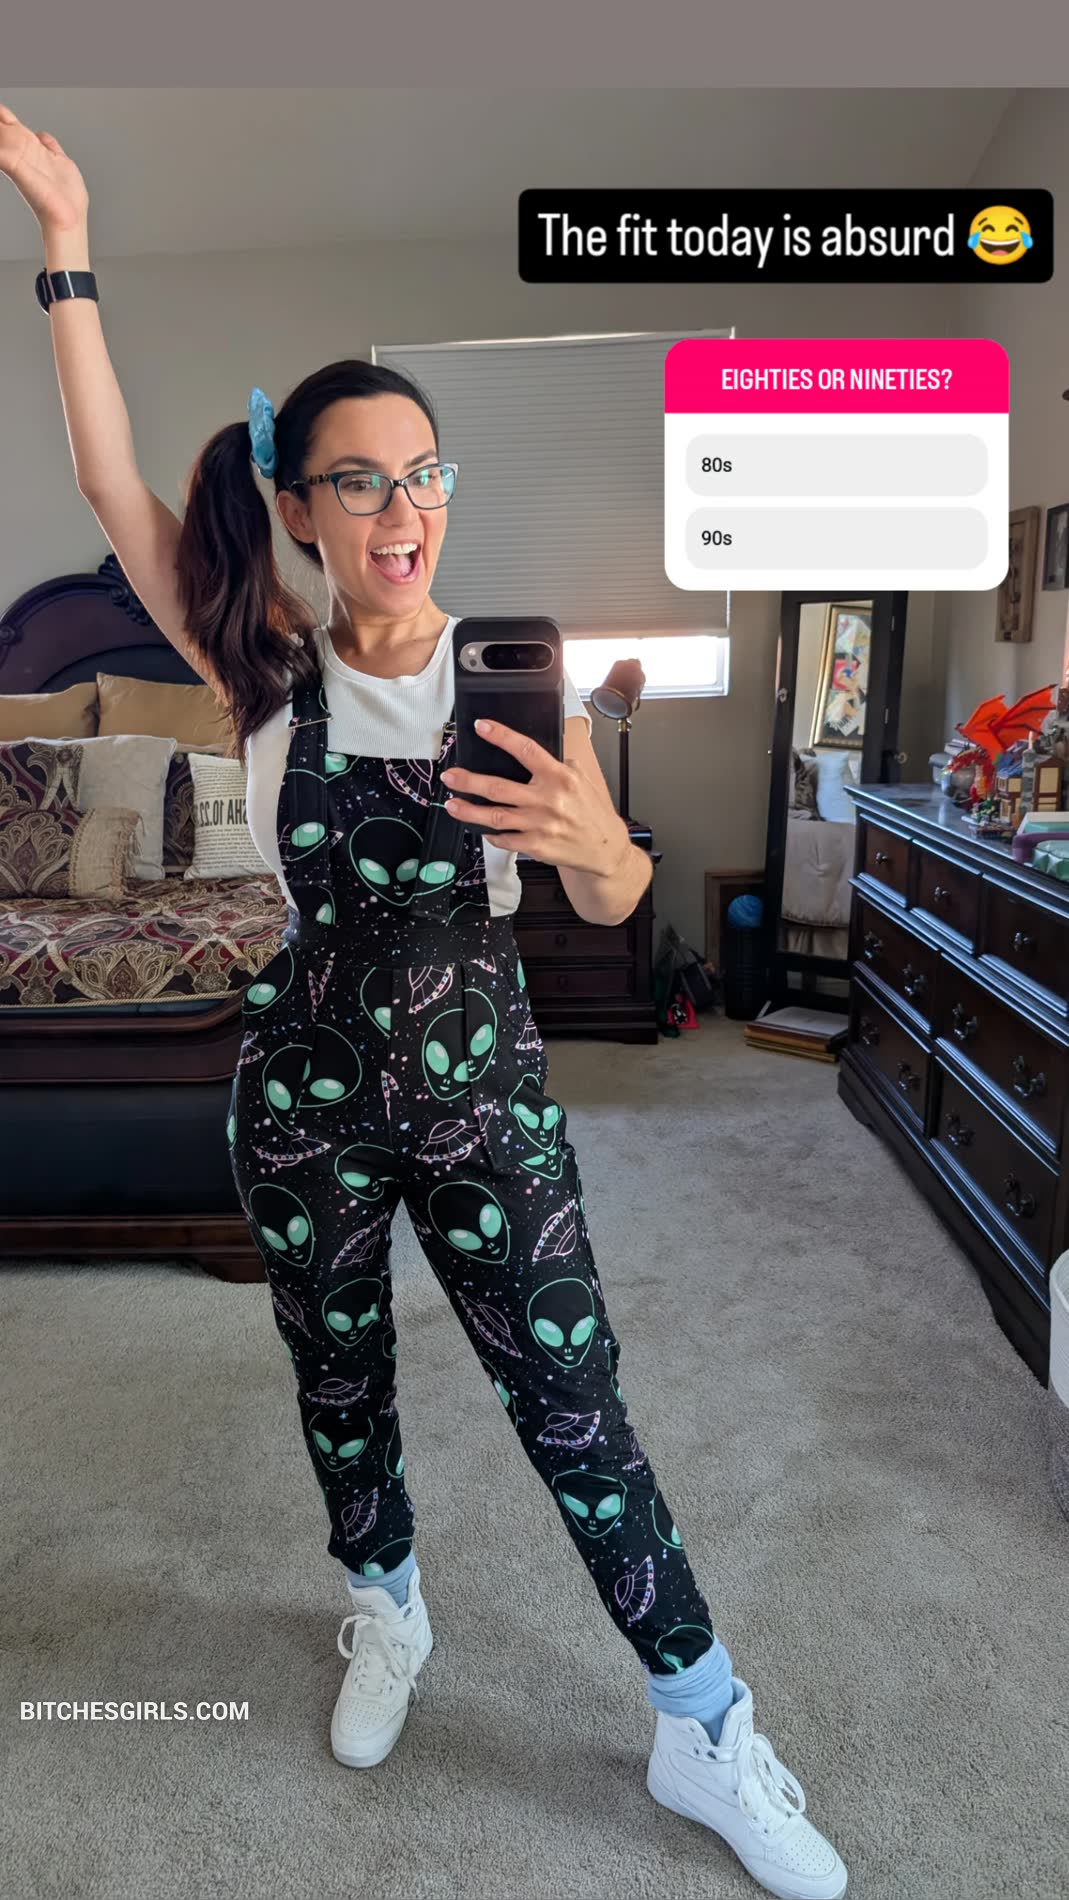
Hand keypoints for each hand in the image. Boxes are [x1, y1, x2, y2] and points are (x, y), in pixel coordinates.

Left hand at [0, 105, 88, 234]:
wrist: (67, 218)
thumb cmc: (43, 202)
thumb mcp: (18, 170)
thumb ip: (7, 156)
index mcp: (14, 154)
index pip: (1, 131)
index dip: (0, 120)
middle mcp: (27, 155)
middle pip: (10, 129)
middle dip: (3, 118)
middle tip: (0, 109)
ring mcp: (42, 158)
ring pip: (27, 134)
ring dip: (18, 125)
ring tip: (6, 115)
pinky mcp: (59, 163)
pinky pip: (49, 144)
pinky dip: (45, 138)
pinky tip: (42, 137)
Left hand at [441, 718, 631, 876]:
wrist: (605, 847)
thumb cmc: (592, 813)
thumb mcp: (582, 780)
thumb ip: (558, 765)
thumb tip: (533, 754)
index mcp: (559, 777)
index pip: (525, 750)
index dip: (501, 736)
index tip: (482, 727)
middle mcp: (547, 800)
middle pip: (498, 787)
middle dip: (469, 781)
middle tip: (450, 775)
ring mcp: (539, 825)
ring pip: (494, 816)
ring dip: (469, 810)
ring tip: (452, 804)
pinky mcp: (536, 846)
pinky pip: (504, 839)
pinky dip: (490, 834)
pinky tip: (481, 829)